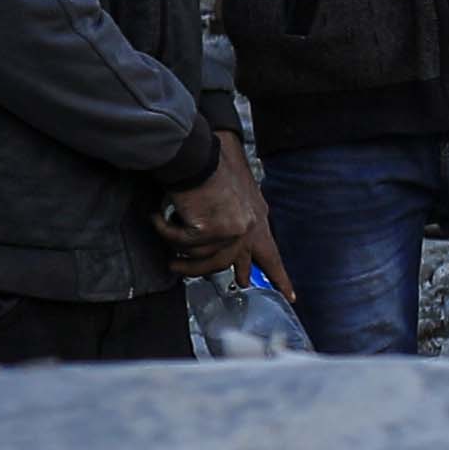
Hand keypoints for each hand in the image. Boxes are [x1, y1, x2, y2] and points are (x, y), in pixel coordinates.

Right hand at [159, 140, 272, 275]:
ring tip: (171, 260)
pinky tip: (157, 219)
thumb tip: (228, 257)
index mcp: (256, 218)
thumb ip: (234, 225)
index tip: (291, 296)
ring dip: (182, 259)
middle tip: (225, 287)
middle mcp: (248, 227)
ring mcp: (229, 229)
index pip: (270, 254)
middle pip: (230, 263)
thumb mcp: (233, 200)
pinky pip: (182, 243)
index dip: (279, 276)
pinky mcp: (208, 229)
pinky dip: (166, 230)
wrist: (198, 153)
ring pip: (202, 258)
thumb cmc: (209, 170)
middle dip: (216, 276)